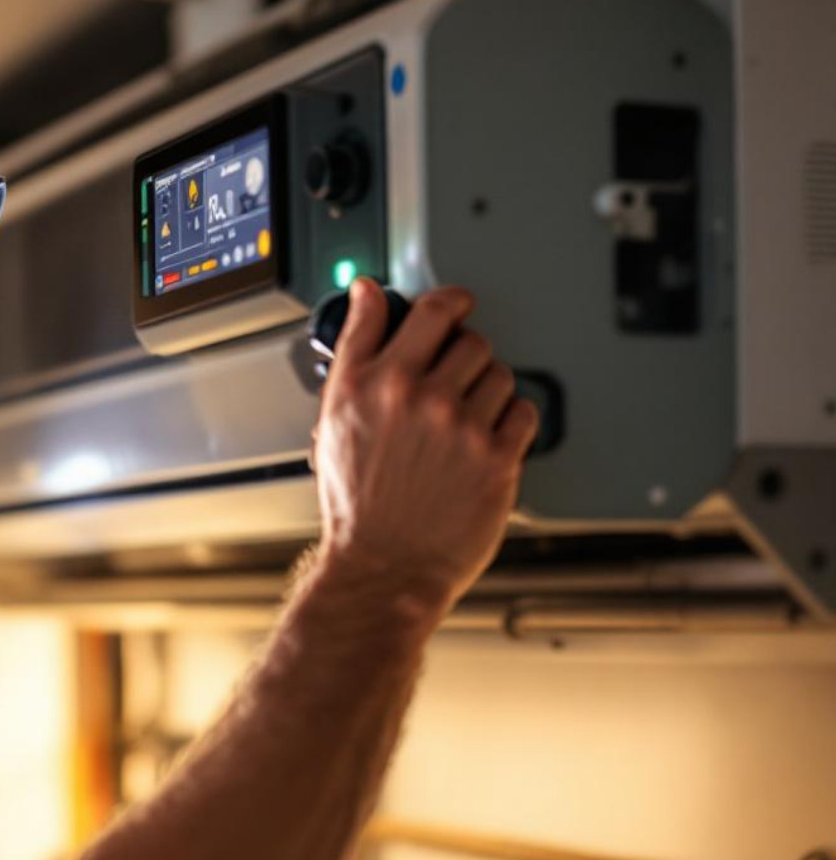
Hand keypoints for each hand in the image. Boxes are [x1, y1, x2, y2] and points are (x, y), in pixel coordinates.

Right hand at [310, 278, 538, 610]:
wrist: (383, 567)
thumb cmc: (358, 502)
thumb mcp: (334, 415)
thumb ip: (355, 344)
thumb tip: (367, 293)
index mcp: (373, 381)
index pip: (428, 312)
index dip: (449, 301)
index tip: (456, 304)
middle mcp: (416, 397)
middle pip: (471, 341)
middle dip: (465, 360)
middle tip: (451, 390)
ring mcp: (460, 426)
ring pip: (500, 375)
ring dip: (489, 394)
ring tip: (463, 428)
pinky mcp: (497, 457)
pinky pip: (524, 413)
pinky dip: (511, 425)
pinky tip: (483, 446)